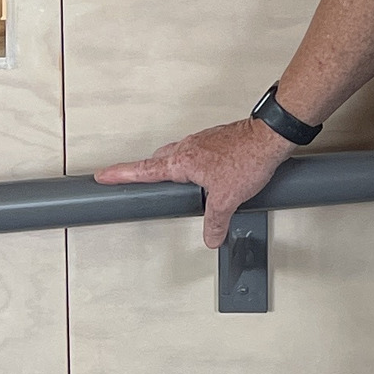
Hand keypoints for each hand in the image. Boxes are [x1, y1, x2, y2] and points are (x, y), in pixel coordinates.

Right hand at [94, 118, 287, 248]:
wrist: (270, 137)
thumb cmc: (248, 158)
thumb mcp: (227, 199)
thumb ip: (215, 222)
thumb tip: (211, 237)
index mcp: (182, 160)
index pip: (144, 169)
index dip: (121, 174)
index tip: (103, 175)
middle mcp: (188, 147)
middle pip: (157, 160)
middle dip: (144, 171)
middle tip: (131, 178)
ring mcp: (202, 141)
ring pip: (177, 154)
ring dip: (170, 167)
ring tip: (169, 181)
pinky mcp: (216, 140)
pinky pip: (195, 152)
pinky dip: (191, 163)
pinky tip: (203, 174)